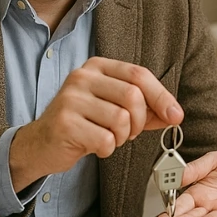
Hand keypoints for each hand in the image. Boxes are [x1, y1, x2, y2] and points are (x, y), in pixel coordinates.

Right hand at [11, 58, 182, 188]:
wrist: (40, 144)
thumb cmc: (82, 124)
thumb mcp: (112, 109)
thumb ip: (144, 109)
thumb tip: (174, 114)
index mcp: (97, 67)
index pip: (139, 74)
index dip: (162, 96)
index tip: (175, 116)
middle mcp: (81, 77)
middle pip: (132, 96)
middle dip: (140, 121)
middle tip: (131, 133)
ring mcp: (70, 99)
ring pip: (120, 119)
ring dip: (122, 137)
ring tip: (110, 138)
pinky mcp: (64, 123)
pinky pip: (105, 139)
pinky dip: (107, 149)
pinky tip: (96, 147)